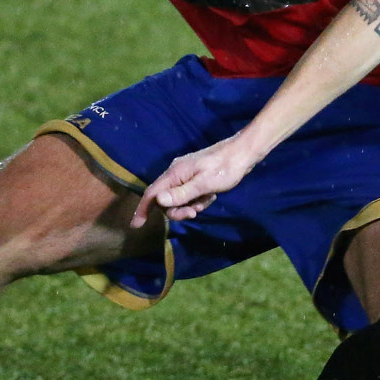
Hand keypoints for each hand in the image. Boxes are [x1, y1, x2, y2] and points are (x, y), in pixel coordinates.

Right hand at [132, 138, 260, 226]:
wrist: (243, 154)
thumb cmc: (224, 168)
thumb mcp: (203, 184)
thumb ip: (181, 193)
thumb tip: (158, 201)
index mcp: (175, 174)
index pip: (152, 193)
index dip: (143, 209)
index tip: (136, 225)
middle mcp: (176, 173)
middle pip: (166, 200)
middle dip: (179, 210)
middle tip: (196, 213)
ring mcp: (186, 175)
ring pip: (180, 199)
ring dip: (192, 204)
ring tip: (208, 199)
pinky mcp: (196, 177)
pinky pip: (190, 194)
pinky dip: (199, 199)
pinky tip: (211, 195)